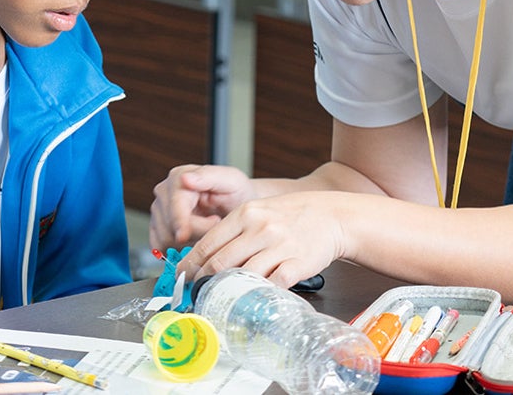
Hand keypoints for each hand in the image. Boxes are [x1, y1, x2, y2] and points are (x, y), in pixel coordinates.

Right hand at [148, 164, 253, 251]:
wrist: (237, 208)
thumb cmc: (236, 194)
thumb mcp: (231, 180)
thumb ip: (209, 177)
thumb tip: (185, 178)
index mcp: (178, 177)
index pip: (174, 205)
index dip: (182, 223)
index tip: (185, 236)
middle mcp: (164, 192)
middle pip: (169, 225)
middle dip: (194, 233)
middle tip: (214, 226)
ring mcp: (159, 211)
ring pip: (164, 238)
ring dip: (187, 242)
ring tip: (207, 231)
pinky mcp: (157, 228)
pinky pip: (160, 247)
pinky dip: (177, 250)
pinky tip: (193, 241)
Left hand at [176, 190, 346, 287]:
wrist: (331, 216)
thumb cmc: (290, 215)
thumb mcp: (258, 211)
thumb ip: (232, 230)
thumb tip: (202, 256)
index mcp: (245, 214)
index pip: (209, 243)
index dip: (191, 265)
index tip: (181, 278)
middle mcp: (260, 228)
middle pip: (221, 262)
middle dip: (203, 282)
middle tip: (195, 294)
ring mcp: (279, 246)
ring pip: (243, 275)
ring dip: (228, 292)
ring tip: (219, 301)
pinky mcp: (298, 263)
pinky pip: (273, 284)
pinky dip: (260, 294)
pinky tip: (253, 299)